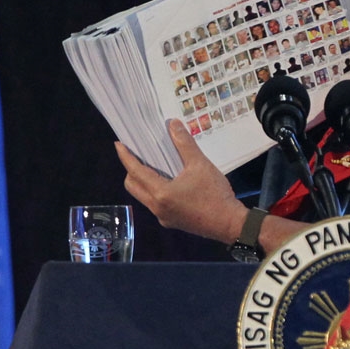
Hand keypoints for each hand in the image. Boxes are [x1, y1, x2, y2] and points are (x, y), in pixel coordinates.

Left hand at [114, 119, 247, 242]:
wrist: (231, 224)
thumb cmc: (214, 194)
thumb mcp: (200, 165)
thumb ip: (184, 143)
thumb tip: (173, 124)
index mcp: (160, 193)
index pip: (135, 172)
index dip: (125, 157)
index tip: (119, 144)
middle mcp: (157, 208)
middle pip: (133, 186)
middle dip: (131, 169)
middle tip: (137, 154)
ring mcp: (163, 217)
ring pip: (143, 196)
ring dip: (144, 181)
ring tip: (153, 165)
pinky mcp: (172, 222)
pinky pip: (155, 204)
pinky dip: (155, 190)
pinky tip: (169, 181)